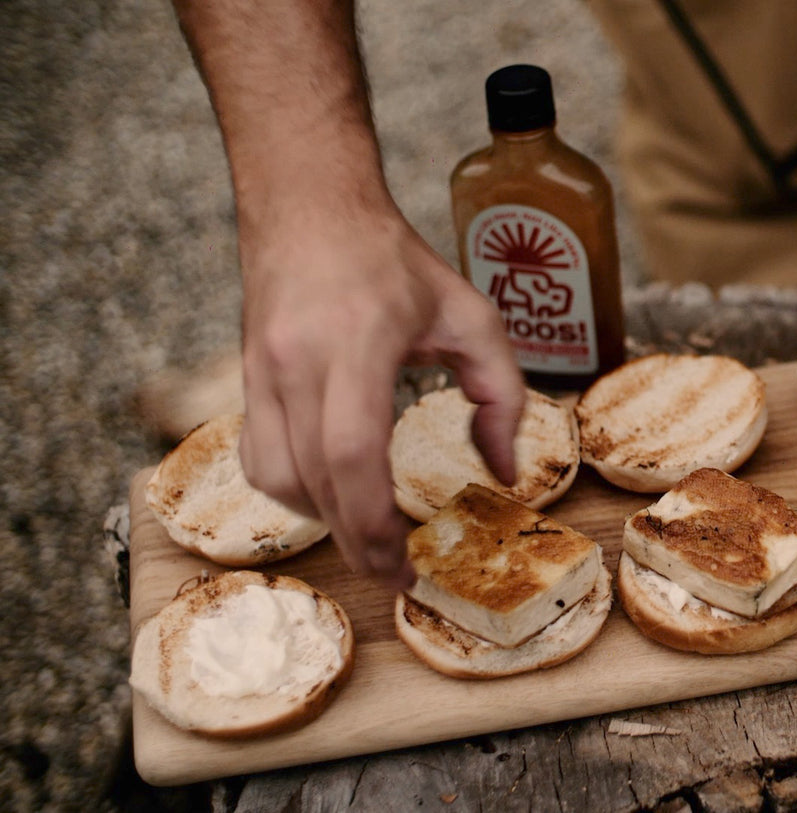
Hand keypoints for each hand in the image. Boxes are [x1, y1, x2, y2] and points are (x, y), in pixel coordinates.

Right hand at [236, 197, 524, 589]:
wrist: (307, 206)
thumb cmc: (394, 261)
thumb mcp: (473, 315)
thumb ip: (501, 395)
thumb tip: (504, 472)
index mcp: (358, 342)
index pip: (351, 452)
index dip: (374, 523)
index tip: (404, 565)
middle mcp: (297, 361)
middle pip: (313, 480)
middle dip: (354, 542)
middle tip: (393, 574)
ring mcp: (260, 371)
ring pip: (275, 477)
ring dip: (323, 519)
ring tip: (368, 533)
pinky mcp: (244, 379)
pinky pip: (257, 458)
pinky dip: (293, 490)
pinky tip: (331, 492)